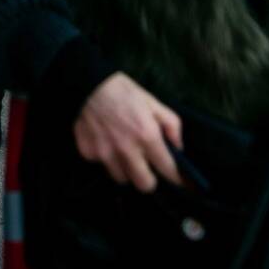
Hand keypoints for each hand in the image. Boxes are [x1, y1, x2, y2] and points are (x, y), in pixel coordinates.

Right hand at [72, 72, 183, 191]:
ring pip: (121, 178)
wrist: (87, 83)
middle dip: (150, 179)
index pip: (167, 169)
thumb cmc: (123, 91)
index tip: (180, 181)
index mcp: (147, 136)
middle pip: (144, 185)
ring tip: (124, 154)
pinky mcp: (88, 153)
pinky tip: (105, 143)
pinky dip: (106, 158)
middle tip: (147, 168)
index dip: (177, 178)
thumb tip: (178, 147)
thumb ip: (171, 125)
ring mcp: (105, 154)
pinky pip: (101, 165)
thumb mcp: (153, 102)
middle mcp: (127, 150)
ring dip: (126, 170)